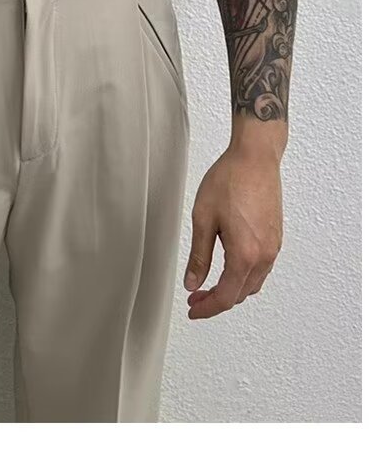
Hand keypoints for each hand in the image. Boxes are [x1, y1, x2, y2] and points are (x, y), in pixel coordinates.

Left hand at [184, 139, 282, 318]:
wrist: (255, 158)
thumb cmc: (229, 181)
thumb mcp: (204, 218)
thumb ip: (199, 255)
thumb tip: (193, 283)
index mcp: (244, 255)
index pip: (225, 296)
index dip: (206, 308)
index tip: (192, 309)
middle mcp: (264, 256)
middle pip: (240, 294)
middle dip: (216, 300)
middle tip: (195, 297)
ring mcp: (273, 247)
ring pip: (252, 284)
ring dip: (232, 290)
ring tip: (209, 284)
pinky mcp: (276, 237)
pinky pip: (261, 269)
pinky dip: (244, 276)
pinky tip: (229, 267)